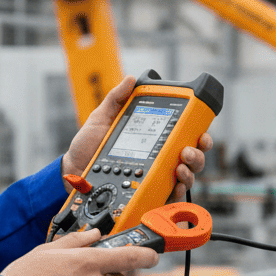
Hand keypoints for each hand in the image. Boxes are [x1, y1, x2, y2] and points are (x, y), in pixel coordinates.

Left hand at [61, 75, 213, 200]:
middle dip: (198, 153)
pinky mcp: (148, 193)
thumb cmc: (88, 145)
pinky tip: (175, 183)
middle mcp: (158, 157)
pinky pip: (170, 195)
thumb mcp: (101, 118)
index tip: (201, 131)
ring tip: (180, 165)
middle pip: (191, 156)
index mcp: (152, 138)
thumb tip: (130, 79)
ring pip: (186, 176)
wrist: (73, 170)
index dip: (198, 133)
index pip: (182, 134)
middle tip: (188, 150)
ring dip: (190, 170)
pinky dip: (178, 190)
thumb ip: (116, 99)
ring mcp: (155, 176)